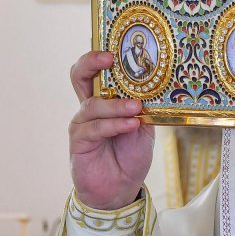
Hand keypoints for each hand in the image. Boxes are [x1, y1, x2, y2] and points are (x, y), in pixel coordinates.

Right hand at [69, 51, 154, 209]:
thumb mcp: (144, 127)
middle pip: (80, 75)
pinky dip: (114, 125)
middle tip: (109, 59)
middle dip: (91, 62)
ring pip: (92, 104)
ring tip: (136, 108)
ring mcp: (83, 124)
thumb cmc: (130, 154)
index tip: (115, 47)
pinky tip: (130, 125)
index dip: (101, 56)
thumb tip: (154, 89)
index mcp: (106, 99)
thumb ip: (144, 108)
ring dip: (116, 105)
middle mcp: (90, 107)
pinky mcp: (79, 142)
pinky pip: (95, 128)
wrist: (121, 188)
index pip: (97, 70)